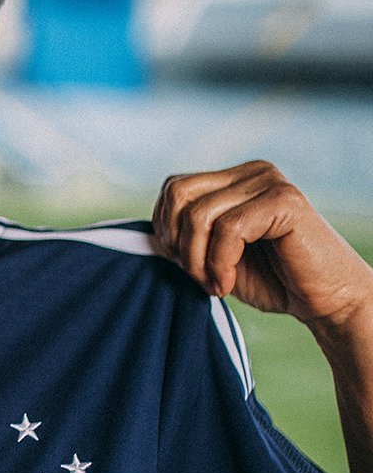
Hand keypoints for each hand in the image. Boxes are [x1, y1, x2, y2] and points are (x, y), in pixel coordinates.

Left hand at [152, 160, 372, 328]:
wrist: (324, 301)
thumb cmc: (272, 281)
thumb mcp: (214, 258)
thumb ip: (186, 239)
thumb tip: (148, 234)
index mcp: (234, 179)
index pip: (174, 188)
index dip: (166, 229)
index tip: (184, 266)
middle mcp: (251, 172)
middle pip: (179, 194)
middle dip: (177, 243)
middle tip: (197, 277)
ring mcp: (269, 182)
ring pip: (199, 215)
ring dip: (198, 261)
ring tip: (216, 285)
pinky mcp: (285, 201)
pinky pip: (228, 229)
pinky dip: (219, 263)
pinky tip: (229, 283)